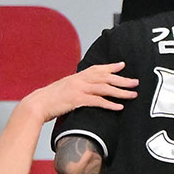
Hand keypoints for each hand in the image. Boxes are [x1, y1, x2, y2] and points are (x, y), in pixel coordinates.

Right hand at [23, 62, 137, 120]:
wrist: (37, 104)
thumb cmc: (49, 99)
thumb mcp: (64, 89)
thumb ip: (75, 87)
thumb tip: (84, 90)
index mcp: (77, 77)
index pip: (97, 69)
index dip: (111, 67)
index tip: (122, 65)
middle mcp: (79, 80)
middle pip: (105, 78)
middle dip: (122, 80)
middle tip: (136, 82)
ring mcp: (78, 89)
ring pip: (104, 88)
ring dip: (120, 92)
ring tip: (133, 95)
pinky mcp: (77, 100)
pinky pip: (97, 101)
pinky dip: (109, 104)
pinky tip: (119, 107)